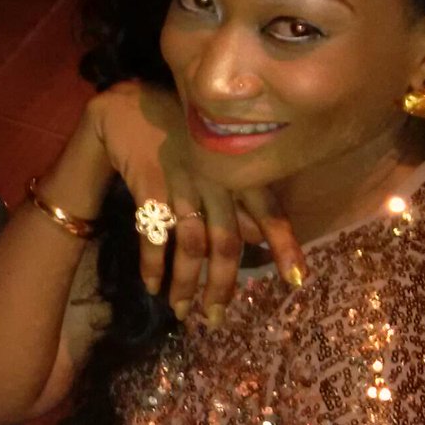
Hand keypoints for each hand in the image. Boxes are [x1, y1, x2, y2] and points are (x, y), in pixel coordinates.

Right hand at [89, 82, 305, 324]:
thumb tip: (258, 238)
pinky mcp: (150, 183)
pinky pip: (155, 233)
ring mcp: (183, 181)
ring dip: (186, 283)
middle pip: (227, 241)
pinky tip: (153, 284)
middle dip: (223, 284)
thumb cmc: (177, 135)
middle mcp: (216, 177)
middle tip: (217, 318)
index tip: (296, 280)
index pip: (268, 210)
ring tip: (182, 311)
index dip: (283, 245)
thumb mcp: (214, 159)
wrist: (127, 106)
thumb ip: (236, 196)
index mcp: (237, 170)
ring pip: (192, 244)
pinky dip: (153, 263)